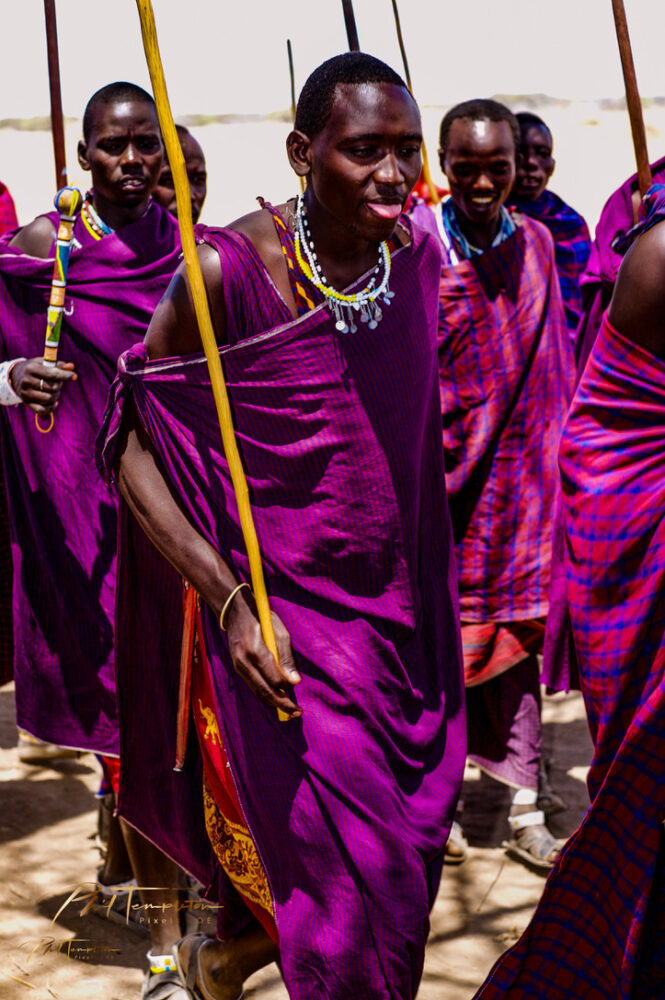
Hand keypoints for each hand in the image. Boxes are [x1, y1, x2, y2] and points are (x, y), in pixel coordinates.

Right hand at [10, 358, 76, 412]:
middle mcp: (27, 380)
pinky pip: (42, 410)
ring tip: (54, 392)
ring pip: (49, 399)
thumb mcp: (44, 363)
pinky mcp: (26, 402)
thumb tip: (71, 366)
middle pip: (52, 387)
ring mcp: (25, 392)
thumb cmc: (36, 368)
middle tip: (57, 383)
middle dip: (59, 385)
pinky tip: (54, 403)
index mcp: (31, 368)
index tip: (75, 376)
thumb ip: (59, 365)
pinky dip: (51, 408)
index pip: (52, 374)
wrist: (16, 376)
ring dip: (56, 396)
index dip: (65, 375)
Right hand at [226, 595, 301, 718]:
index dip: (287, 686)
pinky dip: (266, 694)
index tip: (297, 686)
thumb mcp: (279, 631)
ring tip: (290, 710)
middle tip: (297, 712)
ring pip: (258, 692)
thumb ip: (286, 657)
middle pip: (264, 691)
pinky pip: (253, 686)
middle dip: (282, 704)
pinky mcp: (238, 668)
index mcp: (255, 651)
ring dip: (274, 703)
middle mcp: (244, 662)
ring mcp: (238, 667)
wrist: (234, 612)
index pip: (273, 678)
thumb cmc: (261, 617)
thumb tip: (295, 681)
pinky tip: (278, 698)